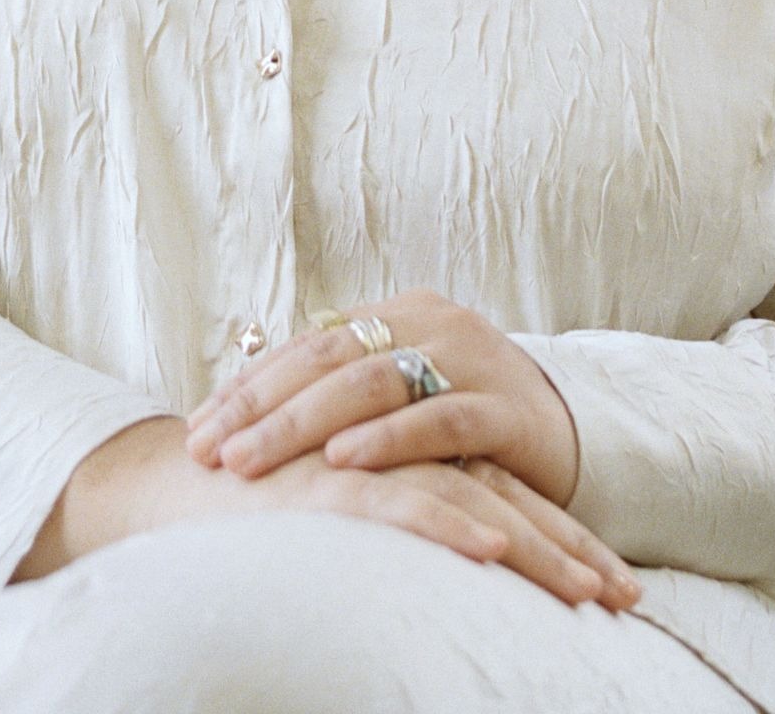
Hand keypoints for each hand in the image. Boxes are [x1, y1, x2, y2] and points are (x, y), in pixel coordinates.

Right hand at [19, 415, 638, 611]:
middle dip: (571, 549)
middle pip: (507, 498)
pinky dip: (450, 525)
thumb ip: (399, 523)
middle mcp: (400, 458)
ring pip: (475, 503)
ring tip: (593, 595)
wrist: (175, 487)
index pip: (504, 497)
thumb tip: (463, 562)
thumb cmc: (257, 512)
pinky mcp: (330, 484)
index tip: (616, 586)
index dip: (560, 538)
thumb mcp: (344, 522)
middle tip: (629, 598)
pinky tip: (493, 549)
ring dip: (539, 550)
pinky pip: (404, 502)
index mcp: (411, 463)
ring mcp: (368, 465)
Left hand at [184, 289, 584, 512]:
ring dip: (302, 423)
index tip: (195, 427)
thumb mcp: (406, 400)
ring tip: (250, 459)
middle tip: (205, 449)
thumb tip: (246, 411)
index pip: (307, 343)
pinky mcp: (507, 407)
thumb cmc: (473, 426)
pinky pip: (442, 416)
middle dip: (259, 407)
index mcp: (398, 314)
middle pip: (328, 359)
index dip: (249, 385)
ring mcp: (471, 358)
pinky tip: (343, 460)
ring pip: (373, 383)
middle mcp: (430, 323)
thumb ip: (344, 394)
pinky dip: (388, 439)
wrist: (580, 433)